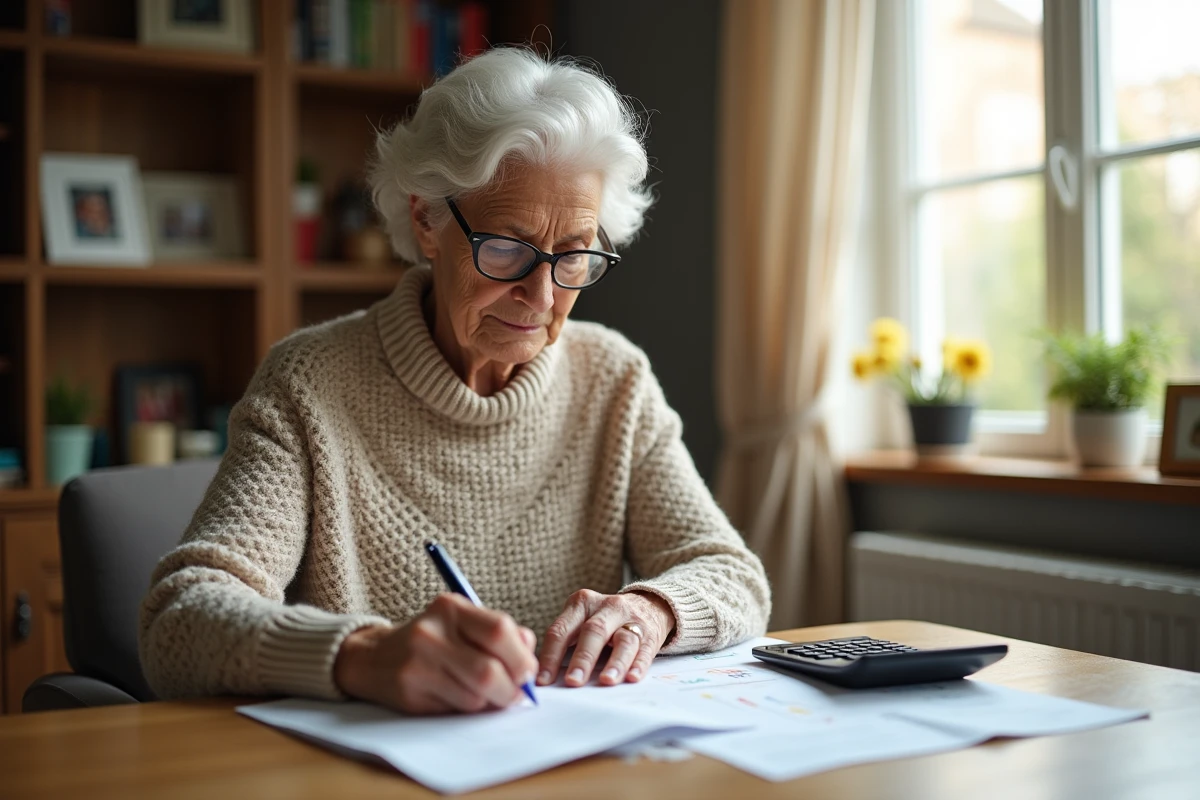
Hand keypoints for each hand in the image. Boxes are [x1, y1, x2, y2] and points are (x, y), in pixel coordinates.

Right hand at [333, 593, 538, 714]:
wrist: (374, 658)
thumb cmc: (433, 640)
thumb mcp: (463, 623)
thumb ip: (500, 634)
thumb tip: (530, 656)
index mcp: (451, 607)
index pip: (499, 630)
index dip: (521, 657)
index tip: (527, 671)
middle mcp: (432, 633)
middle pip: (490, 671)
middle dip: (511, 689)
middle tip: (516, 694)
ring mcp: (418, 664)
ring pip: (475, 696)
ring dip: (489, 701)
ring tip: (484, 693)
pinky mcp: (410, 693)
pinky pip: (456, 709)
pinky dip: (469, 709)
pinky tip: (460, 697)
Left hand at [537, 589, 675, 687]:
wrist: (648, 603)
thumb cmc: (605, 620)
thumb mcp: (583, 619)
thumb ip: (566, 641)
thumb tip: (547, 679)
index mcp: (581, 604)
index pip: (561, 630)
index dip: (550, 656)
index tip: (543, 681)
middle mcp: (606, 607)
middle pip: (593, 632)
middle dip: (582, 659)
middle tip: (572, 682)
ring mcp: (630, 618)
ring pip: (623, 639)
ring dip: (614, 662)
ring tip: (606, 681)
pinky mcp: (650, 632)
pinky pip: (645, 648)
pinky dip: (638, 664)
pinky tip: (632, 677)